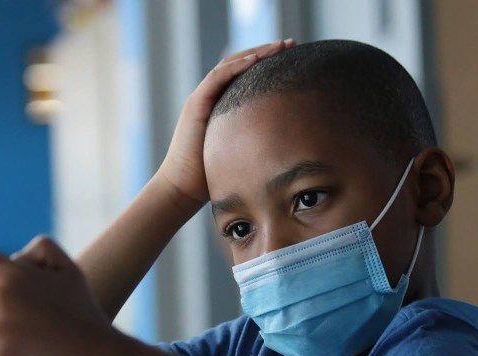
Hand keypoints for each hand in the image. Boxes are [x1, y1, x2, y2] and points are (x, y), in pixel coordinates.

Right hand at [156, 39, 294, 205]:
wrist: (183, 188)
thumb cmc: (212, 178)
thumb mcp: (243, 153)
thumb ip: (258, 143)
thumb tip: (290, 148)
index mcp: (223, 107)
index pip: (247, 77)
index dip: (269, 64)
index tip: (294, 58)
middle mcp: (212, 98)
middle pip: (241, 65)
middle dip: (266, 52)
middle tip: (292, 44)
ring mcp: (202, 99)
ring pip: (230, 65)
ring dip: (256, 53)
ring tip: (279, 46)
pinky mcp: (196, 104)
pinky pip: (218, 77)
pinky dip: (237, 66)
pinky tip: (256, 59)